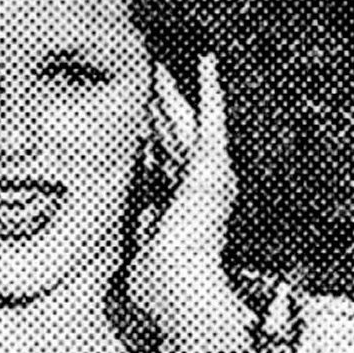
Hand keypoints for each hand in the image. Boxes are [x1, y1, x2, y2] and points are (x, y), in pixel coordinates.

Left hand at [129, 56, 250, 352]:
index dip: (150, 138)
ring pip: (184, 121)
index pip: (164, 164)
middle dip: (159, 108)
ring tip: (162, 64)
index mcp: (182, 207)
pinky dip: (209, 89)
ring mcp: (209, 174)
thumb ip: (144, 223)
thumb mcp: (144, 248)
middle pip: (173, 137)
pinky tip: (205, 62)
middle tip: (148, 77)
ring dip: (173, 92)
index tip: (140, 119)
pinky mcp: (213, 165)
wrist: (180, 290)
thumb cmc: (160, 285)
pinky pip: (210, 118)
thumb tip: (139, 207)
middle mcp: (199, 188)